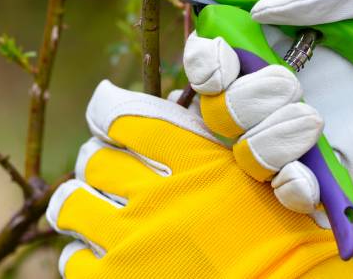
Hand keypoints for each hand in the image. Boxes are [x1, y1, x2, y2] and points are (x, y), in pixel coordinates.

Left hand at [45, 81, 352, 277]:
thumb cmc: (280, 238)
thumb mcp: (261, 174)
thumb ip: (214, 138)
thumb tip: (173, 97)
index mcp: (195, 161)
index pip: (125, 117)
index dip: (109, 113)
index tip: (107, 117)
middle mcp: (158, 196)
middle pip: (95, 158)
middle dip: (99, 161)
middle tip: (109, 171)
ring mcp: (131, 242)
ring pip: (72, 201)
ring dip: (83, 202)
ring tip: (97, 211)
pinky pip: (73, 256)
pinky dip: (86, 252)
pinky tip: (107, 254)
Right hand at [185, 0, 352, 214]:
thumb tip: (262, 10)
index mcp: (269, 42)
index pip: (208, 55)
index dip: (204, 59)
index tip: (224, 57)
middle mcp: (271, 89)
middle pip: (215, 107)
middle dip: (240, 100)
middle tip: (287, 84)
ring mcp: (295, 133)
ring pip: (243, 152)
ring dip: (266, 141)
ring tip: (313, 120)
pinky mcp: (326, 171)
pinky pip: (285, 193)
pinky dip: (289, 187)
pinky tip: (311, 174)